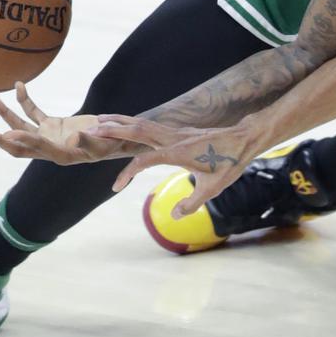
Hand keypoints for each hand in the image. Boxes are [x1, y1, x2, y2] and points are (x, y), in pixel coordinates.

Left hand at [0, 82, 147, 164]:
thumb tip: (73, 138)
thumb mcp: (104, 143)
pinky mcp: (51, 125)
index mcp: (60, 155)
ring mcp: (48, 136)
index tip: (9, 133)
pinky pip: (34, 111)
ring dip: (5, 113)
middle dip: (0, 138)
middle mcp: (49, 148)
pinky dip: (25, 100)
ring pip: (21, 124)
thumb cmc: (114, 143)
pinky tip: (19, 86)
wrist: (118, 138)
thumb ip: (88, 140)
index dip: (23, 141)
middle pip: (19, 145)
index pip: (36, 149)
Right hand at [92, 117, 261, 216]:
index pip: (143, 162)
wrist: (245, 139)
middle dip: (113, 130)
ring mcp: (177, 132)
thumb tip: (173, 217)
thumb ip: (190, 204)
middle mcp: (173, 138)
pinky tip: (129, 126)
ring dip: (122, 121)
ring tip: (100, 119)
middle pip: (137, 131)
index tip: (115, 188)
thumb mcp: (211, 189)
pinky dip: (136, 123)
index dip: (126, 174)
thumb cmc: (229, 164)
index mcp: (177, 152)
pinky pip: (153, 125)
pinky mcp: (181, 131)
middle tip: (90, 130)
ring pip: (143, 123)